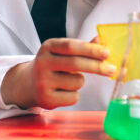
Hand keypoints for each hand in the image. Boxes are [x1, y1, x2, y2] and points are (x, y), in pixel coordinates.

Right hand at [1, 38, 115, 109]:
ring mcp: (42, 82)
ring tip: (69, 80)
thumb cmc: (53, 65)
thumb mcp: (63, 52)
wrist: (28, 84)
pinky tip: (63, 91)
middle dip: (97, 66)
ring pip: (77, 82)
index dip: (90, 49)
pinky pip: (73, 97)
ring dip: (81, 82)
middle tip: (111, 69)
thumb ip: (82, 47)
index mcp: (48, 47)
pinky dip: (74, 95)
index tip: (106, 53)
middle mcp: (42, 63)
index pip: (71, 46)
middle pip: (75, 64)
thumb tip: (101, 41)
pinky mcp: (46, 99)